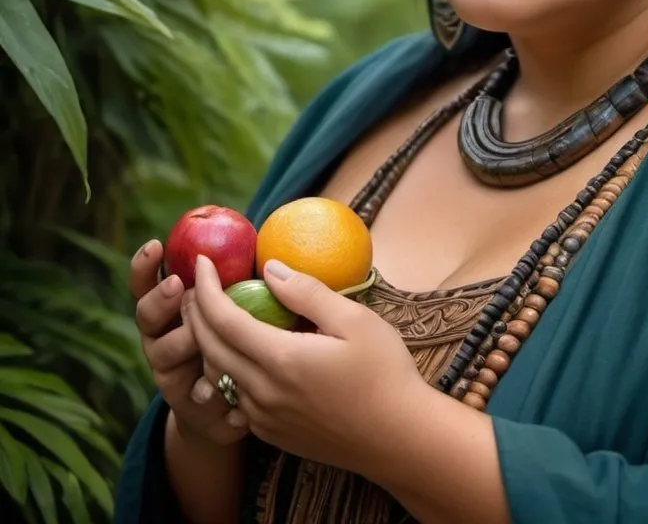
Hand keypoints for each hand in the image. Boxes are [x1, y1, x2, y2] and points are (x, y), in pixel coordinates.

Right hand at [130, 239, 248, 446]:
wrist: (236, 405)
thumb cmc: (245, 336)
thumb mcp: (245, 305)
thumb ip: (242, 280)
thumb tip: (267, 255)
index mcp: (173, 307)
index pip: (148, 282)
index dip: (145, 266)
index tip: (155, 245)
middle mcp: (163, 337)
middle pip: (146, 316)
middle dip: (159, 299)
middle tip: (178, 285)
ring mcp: (171, 373)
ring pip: (163, 355)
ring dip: (180, 342)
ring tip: (197, 336)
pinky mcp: (189, 407)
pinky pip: (192, 399)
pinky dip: (205, 393)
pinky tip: (216, 392)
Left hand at [188, 254, 430, 477]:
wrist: (398, 438)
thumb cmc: (384, 372)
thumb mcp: (355, 320)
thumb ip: (308, 293)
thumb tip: (270, 269)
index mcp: (281, 359)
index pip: (223, 320)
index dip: (207, 289)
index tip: (202, 262)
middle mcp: (263, 392)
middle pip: (210, 348)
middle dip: (195, 313)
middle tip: (195, 285)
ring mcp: (264, 418)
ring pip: (218, 375)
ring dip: (206, 342)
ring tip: (211, 315)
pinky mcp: (272, 433)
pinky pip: (235, 397)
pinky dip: (226, 369)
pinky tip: (241, 354)